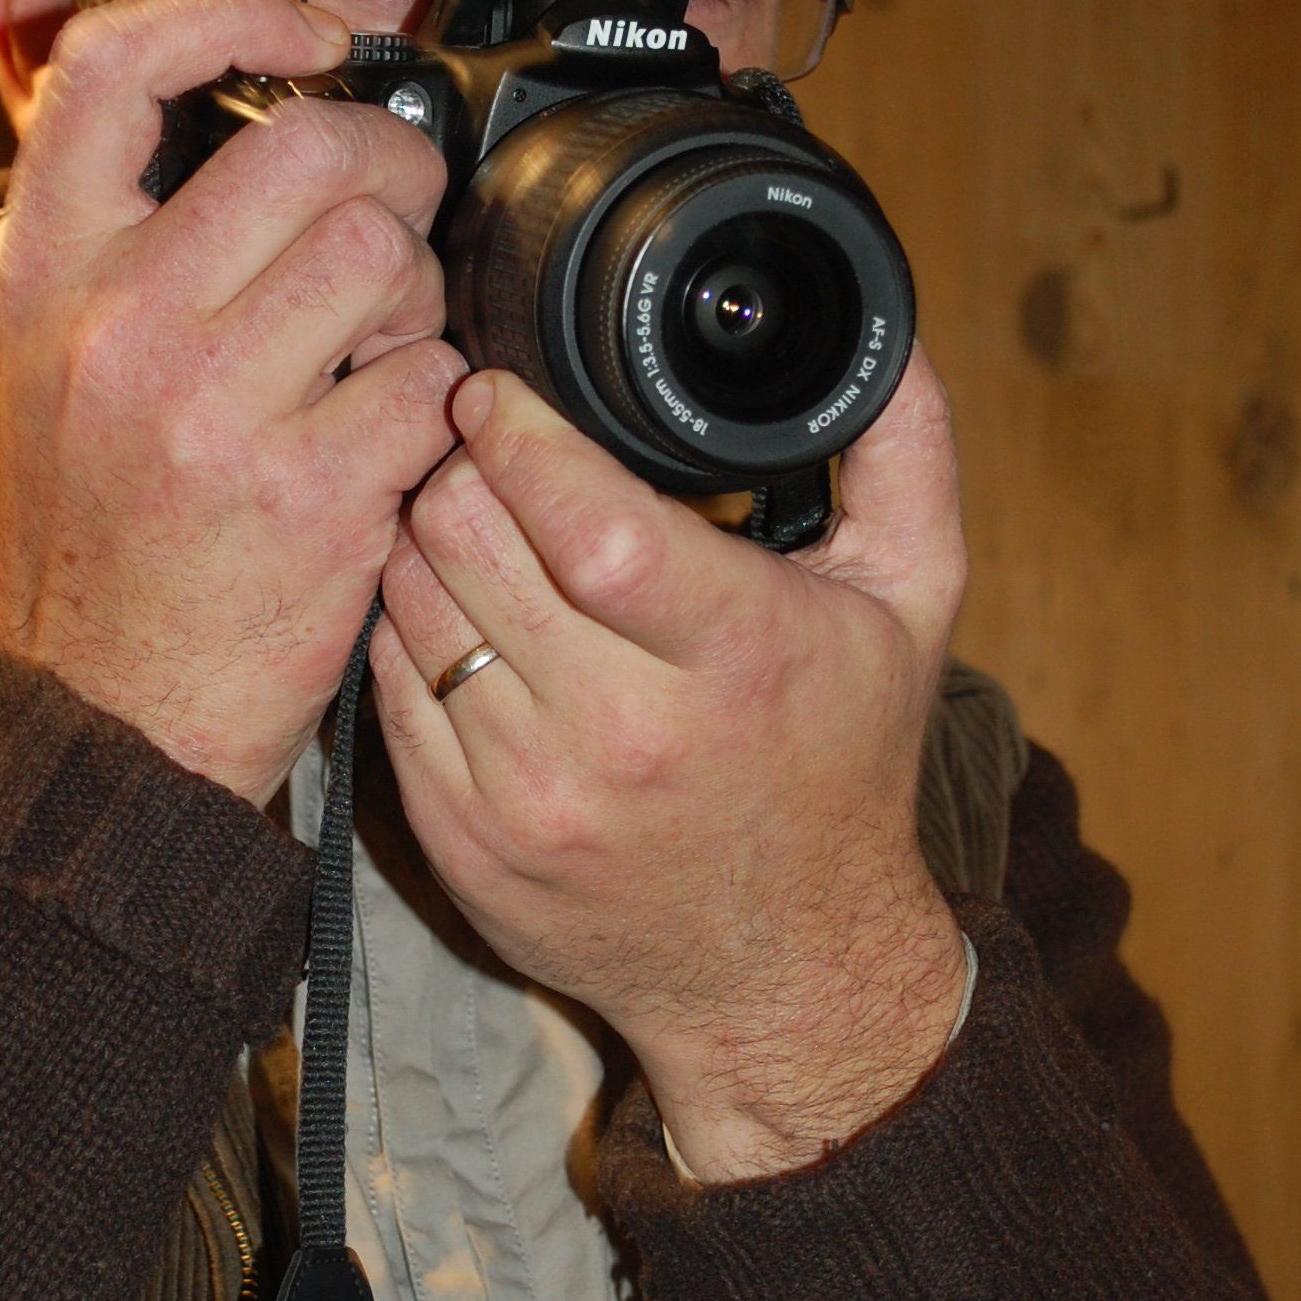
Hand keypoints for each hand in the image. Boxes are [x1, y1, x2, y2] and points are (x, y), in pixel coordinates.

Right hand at [0, 0, 466, 805]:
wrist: (100, 714)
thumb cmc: (80, 540)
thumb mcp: (28, 366)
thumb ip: (93, 242)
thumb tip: (200, 110)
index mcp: (42, 272)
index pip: (108, 67)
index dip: (225, 10)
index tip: (301, 30)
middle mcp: (117, 324)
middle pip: (307, 148)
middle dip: (388, 165)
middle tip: (395, 207)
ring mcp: (214, 409)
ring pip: (383, 252)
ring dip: (415, 288)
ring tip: (380, 342)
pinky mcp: (310, 492)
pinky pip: (428, 380)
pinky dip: (434, 400)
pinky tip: (393, 436)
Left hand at [371, 350, 970, 1181]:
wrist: (784, 975)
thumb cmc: (846, 766)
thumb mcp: (913, 604)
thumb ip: (903, 451)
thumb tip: (880, 325)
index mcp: (737, 660)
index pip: (588, 524)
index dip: (520, 436)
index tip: (497, 390)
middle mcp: (626, 737)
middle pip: (473, 542)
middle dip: (460, 466)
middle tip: (475, 439)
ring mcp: (529, 798)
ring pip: (412, 602)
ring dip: (421, 536)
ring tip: (463, 512)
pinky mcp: (461, 840)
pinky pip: (387, 683)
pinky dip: (406, 624)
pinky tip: (452, 605)